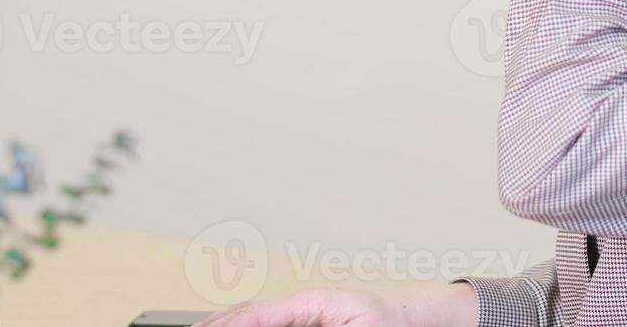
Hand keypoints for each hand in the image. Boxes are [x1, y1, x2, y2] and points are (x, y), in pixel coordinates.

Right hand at [192, 288, 413, 326]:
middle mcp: (303, 305)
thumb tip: (269, 322)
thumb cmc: (388, 324)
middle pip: (246, 313)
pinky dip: (242, 324)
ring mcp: (302, 313)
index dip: (227, 324)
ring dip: (224, 323)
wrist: (411, 319)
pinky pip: (266, 322)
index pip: (257, 313)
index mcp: (312, 303)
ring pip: (252, 317)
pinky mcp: (305, 321)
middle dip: (215, 324)